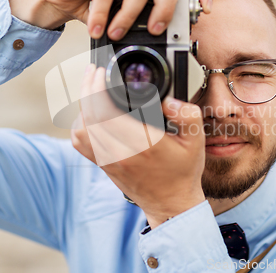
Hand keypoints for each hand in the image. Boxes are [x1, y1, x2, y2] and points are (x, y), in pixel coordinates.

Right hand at [8, 0, 213, 37]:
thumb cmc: (93, 8)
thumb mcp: (123, 18)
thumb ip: (142, 22)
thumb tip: (166, 41)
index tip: (206, 10)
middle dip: (166, 9)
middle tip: (156, 31)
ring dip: (128, 18)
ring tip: (115, 34)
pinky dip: (103, 16)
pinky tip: (97, 29)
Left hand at [71, 64, 205, 228]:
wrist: (171, 204)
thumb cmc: (182, 172)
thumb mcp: (196, 140)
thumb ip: (187, 114)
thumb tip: (168, 100)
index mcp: (142, 144)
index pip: (106, 111)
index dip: (97, 87)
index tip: (101, 71)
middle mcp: (120, 153)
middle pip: (89, 115)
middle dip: (87, 88)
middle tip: (94, 72)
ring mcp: (108, 161)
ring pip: (80, 128)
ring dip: (82, 105)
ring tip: (90, 88)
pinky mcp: (102, 165)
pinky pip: (80, 143)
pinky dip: (79, 124)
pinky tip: (89, 113)